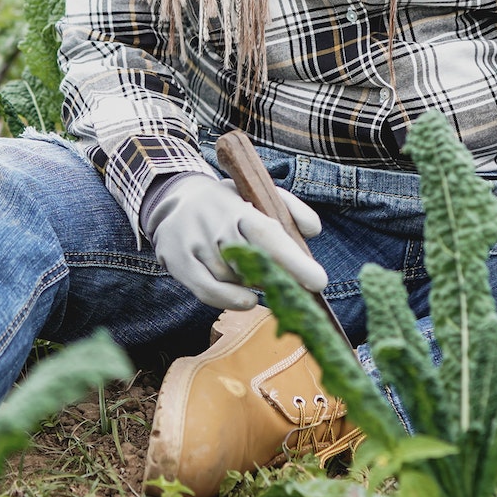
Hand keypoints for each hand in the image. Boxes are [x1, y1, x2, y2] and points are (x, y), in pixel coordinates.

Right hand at [143, 172, 326, 310]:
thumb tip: (312, 231)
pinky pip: (208, 291)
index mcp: (238, 207)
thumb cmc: (230, 204)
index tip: (319, 282)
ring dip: (251, 284)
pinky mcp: (178, 262)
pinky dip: (229, 300)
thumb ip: (291, 208)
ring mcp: (194, 244)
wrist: (177, 201)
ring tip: (254, 273)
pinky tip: (247, 301)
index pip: (267, 234)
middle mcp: (214, 224)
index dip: (292, 260)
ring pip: (231, 279)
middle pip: (250, 262)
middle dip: (278, 279)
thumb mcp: (259, 195)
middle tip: (295, 290)